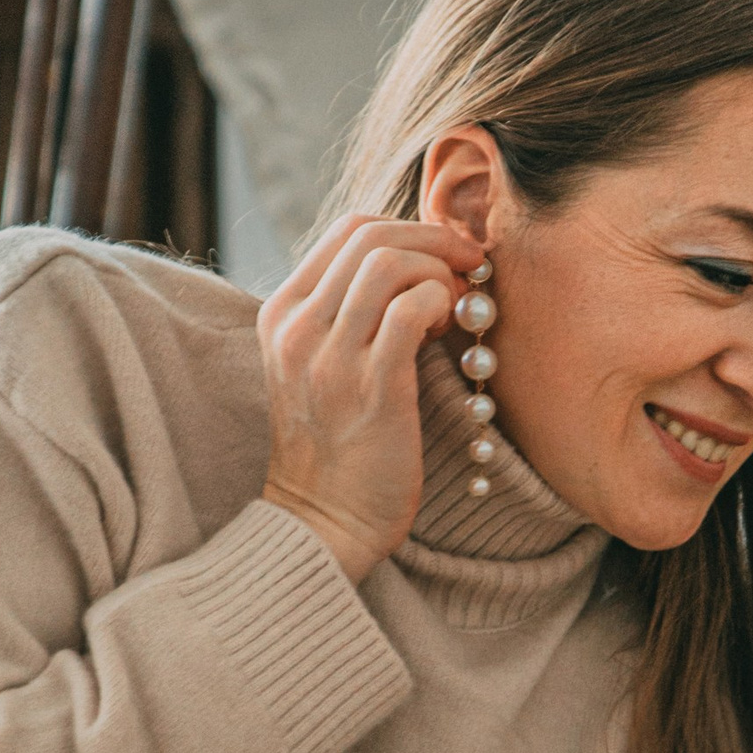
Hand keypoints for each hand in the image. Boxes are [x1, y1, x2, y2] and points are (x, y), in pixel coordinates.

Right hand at [257, 214, 481, 582]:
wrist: (321, 523)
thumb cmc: (337, 448)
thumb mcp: (321, 367)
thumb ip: (352, 315)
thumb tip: (420, 267)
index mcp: (282, 313)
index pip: (349, 231)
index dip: (410, 229)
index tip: (448, 253)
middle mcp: (297, 327)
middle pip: (371, 236)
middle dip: (434, 239)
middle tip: (470, 265)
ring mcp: (328, 357)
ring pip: (389, 263)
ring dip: (438, 270)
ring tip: (455, 305)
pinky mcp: (370, 388)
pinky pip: (409, 310)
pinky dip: (441, 303)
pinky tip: (448, 328)